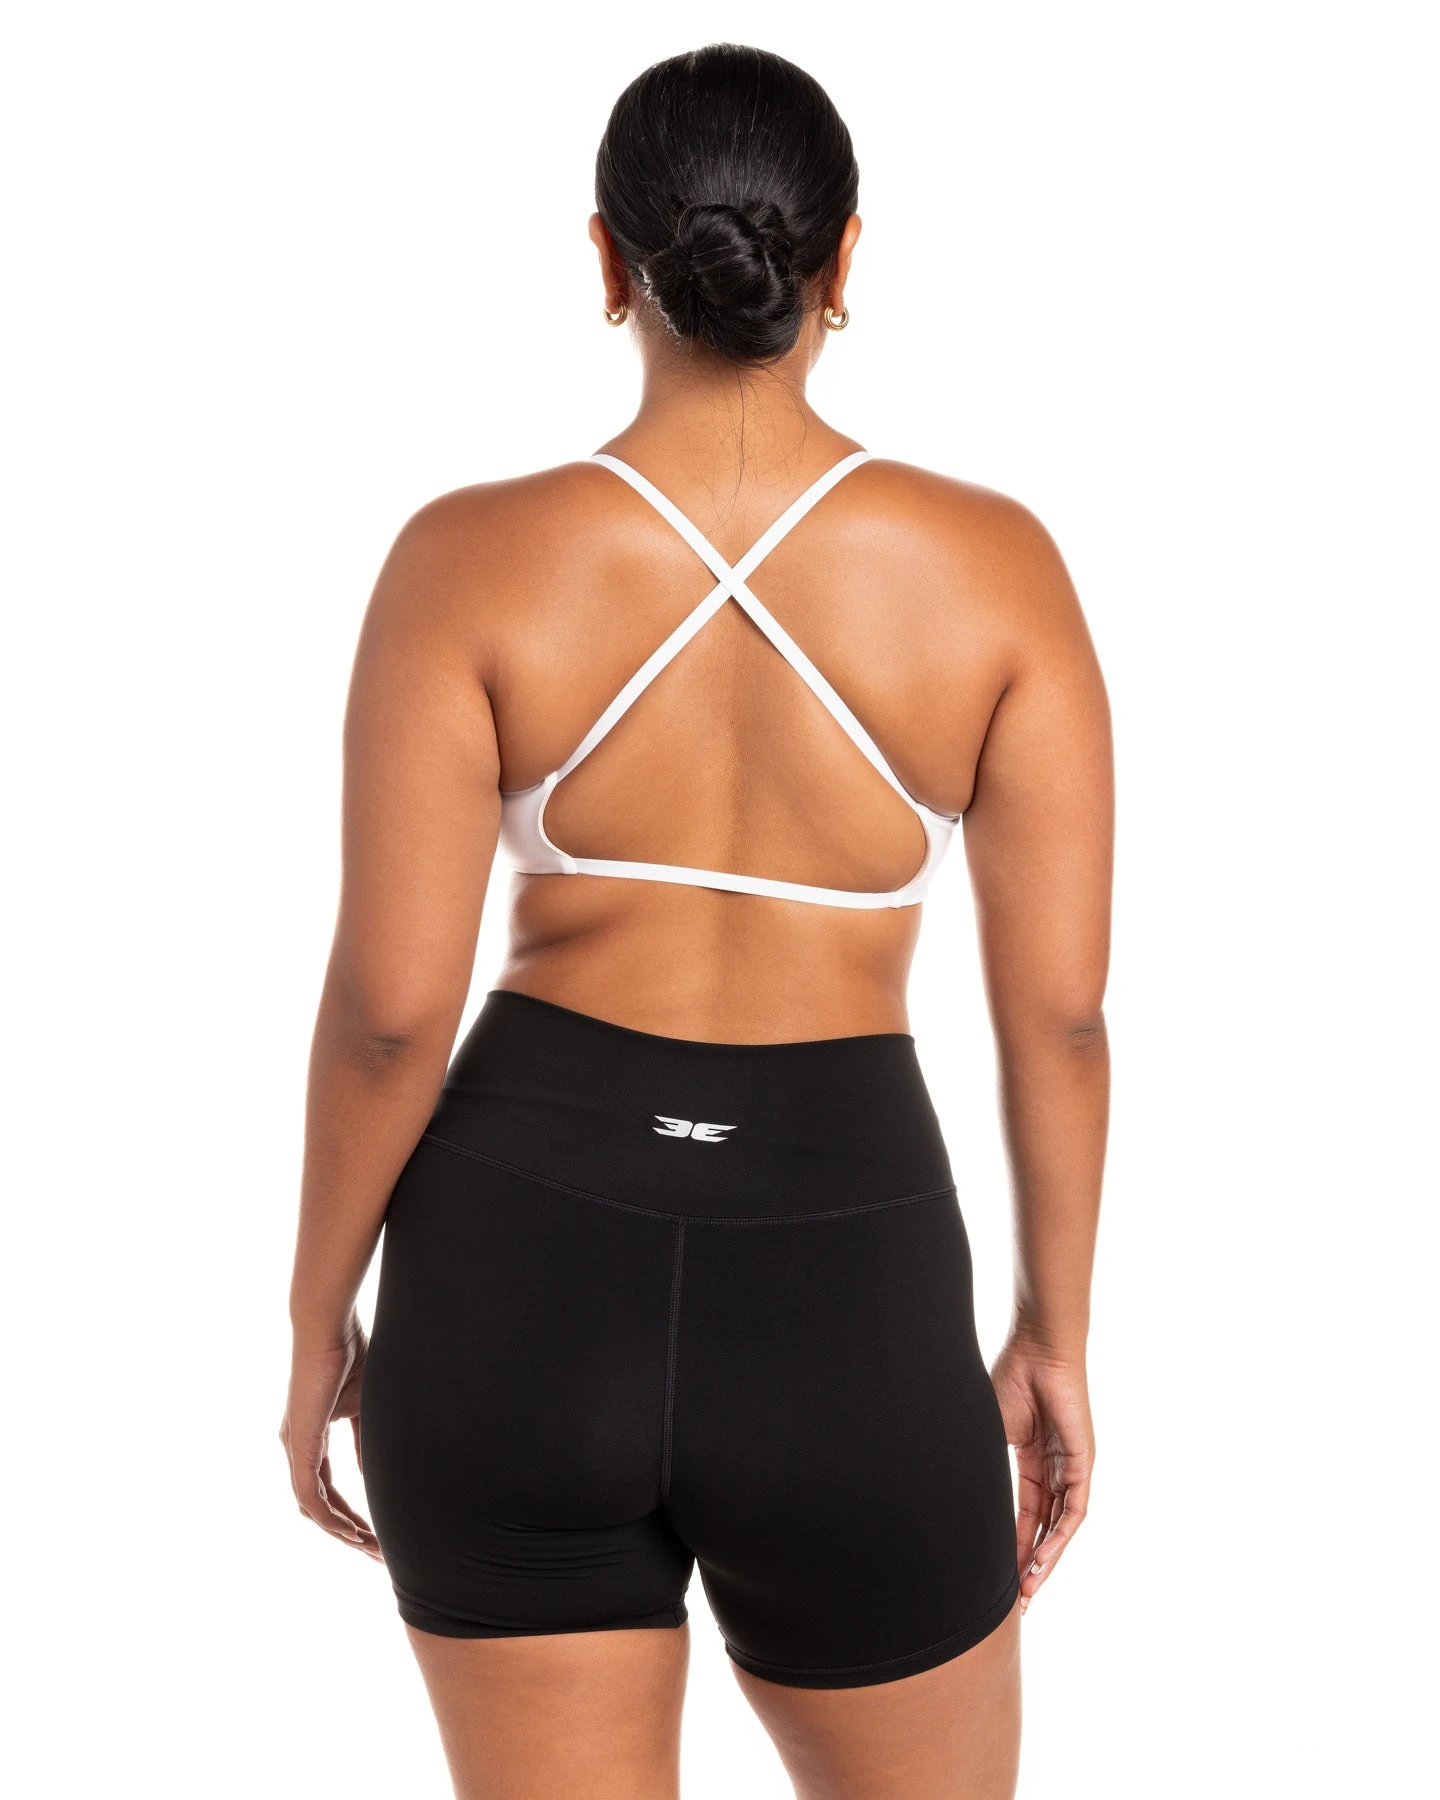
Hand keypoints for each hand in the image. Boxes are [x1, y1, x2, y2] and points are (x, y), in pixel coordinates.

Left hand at [280, 1323, 382, 1559]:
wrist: (329, 1327)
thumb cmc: (351, 1355)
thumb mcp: (365, 1407)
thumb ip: (367, 1442)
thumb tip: (372, 1473)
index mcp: (310, 1437)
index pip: (327, 1488)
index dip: (352, 1513)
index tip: (377, 1532)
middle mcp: (296, 1447)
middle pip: (318, 1506)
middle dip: (348, 1532)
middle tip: (376, 1552)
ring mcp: (294, 1447)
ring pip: (313, 1507)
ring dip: (341, 1531)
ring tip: (370, 1547)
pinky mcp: (298, 1444)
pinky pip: (310, 1494)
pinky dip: (330, 1516)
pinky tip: (351, 1531)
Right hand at [989, 1333, 1093, 1612]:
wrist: (1037, 1349)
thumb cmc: (1010, 1379)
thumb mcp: (988, 1431)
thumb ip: (979, 1463)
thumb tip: (948, 1488)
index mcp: (1031, 1460)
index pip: (1024, 1513)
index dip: (1011, 1544)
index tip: (998, 1577)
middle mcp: (1054, 1468)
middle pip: (1043, 1527)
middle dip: (1029, 1563)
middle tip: (1016, 1599)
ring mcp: (1071, 1467)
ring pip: (1060, 1525)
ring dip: (1045, 1558)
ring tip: (1027, 1588)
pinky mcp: (1083, 1462)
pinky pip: (1074, 1509)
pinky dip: (1060, 1535)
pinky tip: (1043, 1557)